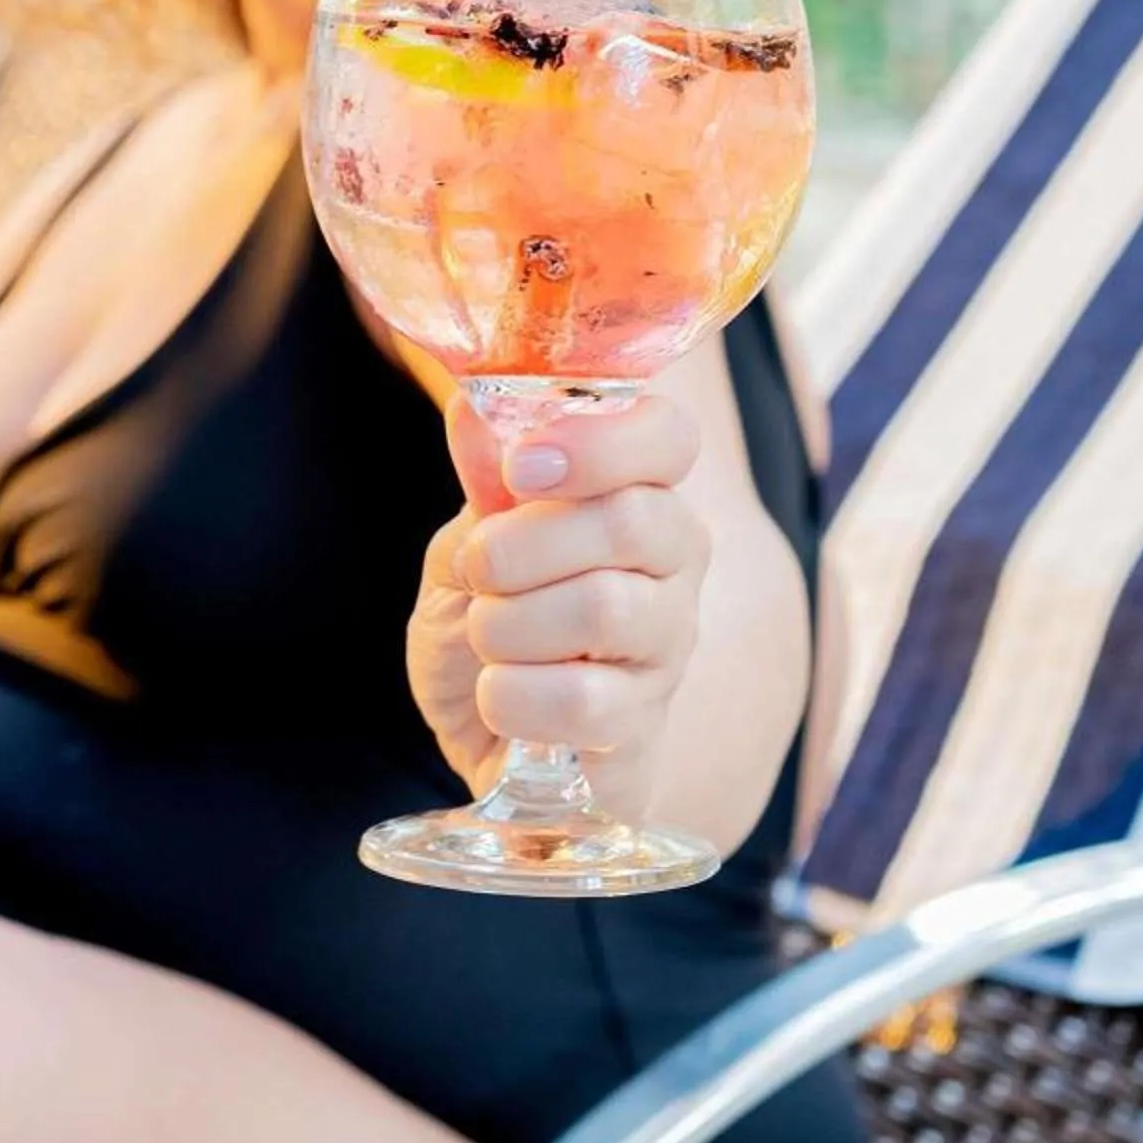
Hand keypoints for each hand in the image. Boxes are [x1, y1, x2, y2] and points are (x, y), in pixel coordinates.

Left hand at [408, 393, 709, 824]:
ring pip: (605, 610)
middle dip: (521, 544)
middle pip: (630, 521)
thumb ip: (483, 487)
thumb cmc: (489, 621)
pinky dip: (512, 696)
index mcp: (639, 496)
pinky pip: (583, 702)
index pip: (668, 437)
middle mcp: (674, 567)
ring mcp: (667, 650)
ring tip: (486, 638)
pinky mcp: (644, 729)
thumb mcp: (468, 546)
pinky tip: (501, 696)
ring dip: (507, 623)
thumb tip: (471, 411)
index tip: (518, 465)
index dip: (597, 442)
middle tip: (477, 569)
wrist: (481, 731)